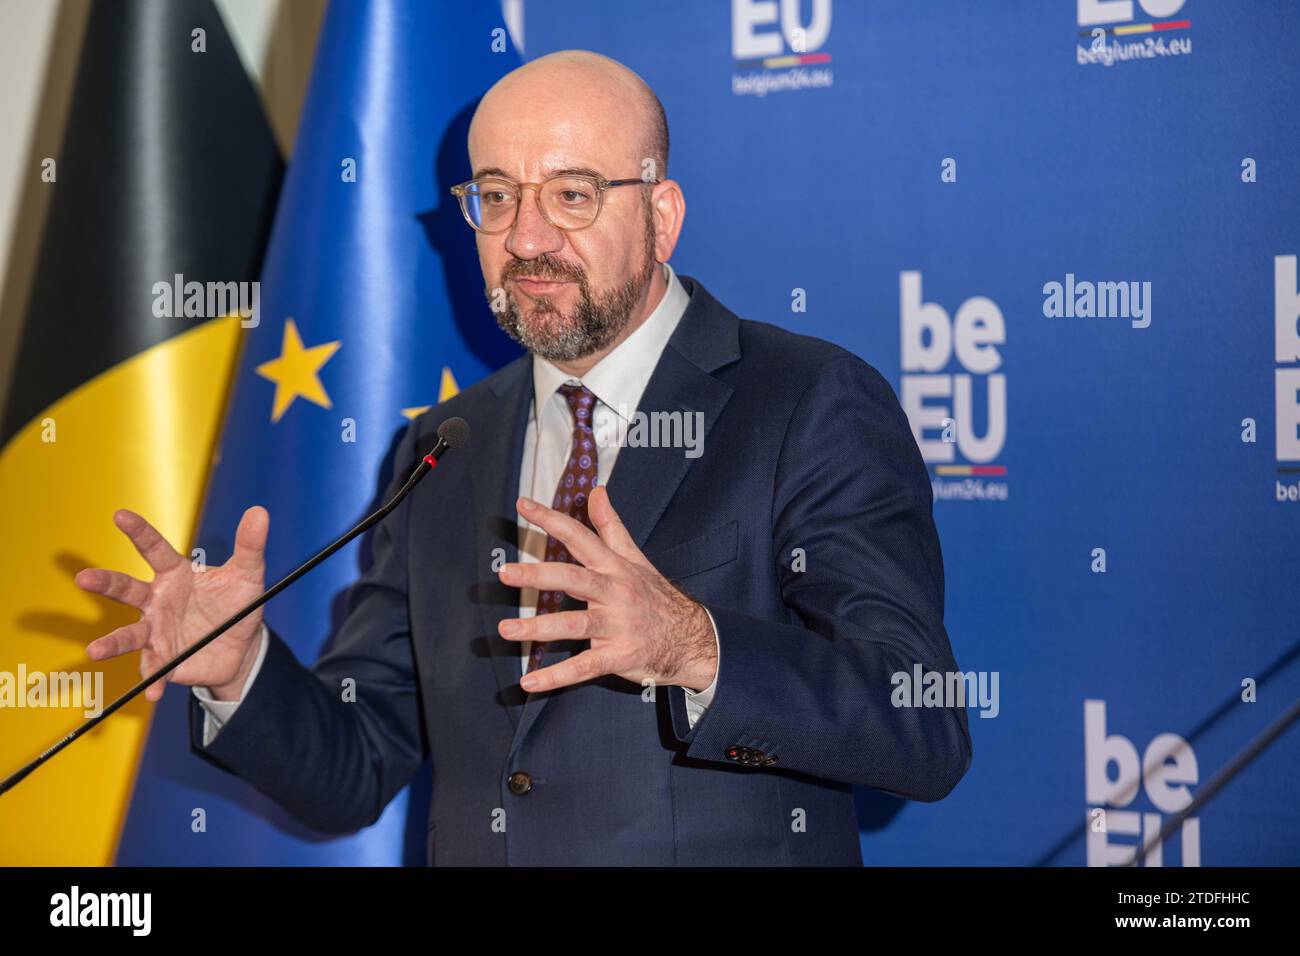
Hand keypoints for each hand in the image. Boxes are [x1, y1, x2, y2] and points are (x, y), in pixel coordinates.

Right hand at [75, 507, 269, 701]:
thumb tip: (259, 512)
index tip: (120, 515)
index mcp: (176, 574)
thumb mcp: (248, 574)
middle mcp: (158, 601)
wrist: (242, 646)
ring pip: (130, 635)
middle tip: (84, 578)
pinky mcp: (164, 659)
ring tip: (95, 651)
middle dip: (105, 584)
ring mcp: (157, 631)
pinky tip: (154, 693)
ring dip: (113, 643)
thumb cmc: (237, 604)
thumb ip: (249, 545)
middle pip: (127, 589)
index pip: (154, 549)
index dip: (139, 532)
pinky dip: (154, 681)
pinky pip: (155, 670)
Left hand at [498, 484, 717, 693]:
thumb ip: (611, 526)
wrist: (691, 638)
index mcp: (615, 567)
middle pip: (574, 580)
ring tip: (506, 630)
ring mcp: (617, 626)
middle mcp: (615, 593)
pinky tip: (529, 682)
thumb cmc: (655, 596)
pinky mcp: (618, 657)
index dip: (551, 520)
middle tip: (506, 573)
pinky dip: (556, 676)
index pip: (580, 537)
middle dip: (539, 576)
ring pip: (575, 625)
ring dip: (539, 629)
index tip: (522, 505)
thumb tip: (596, 491)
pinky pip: (584, 667)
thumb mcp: (635, 558)